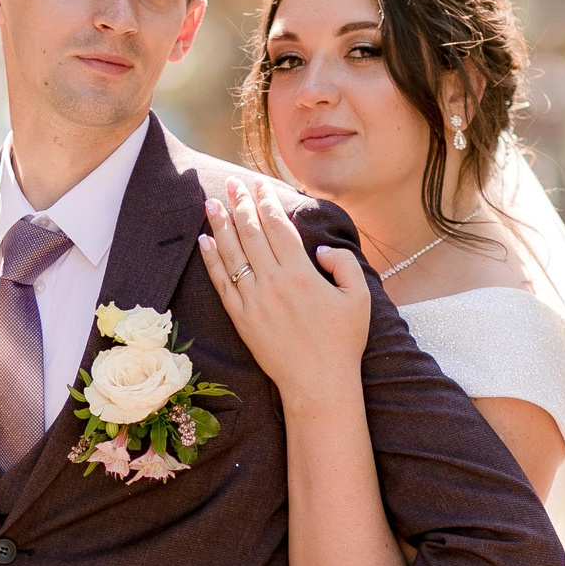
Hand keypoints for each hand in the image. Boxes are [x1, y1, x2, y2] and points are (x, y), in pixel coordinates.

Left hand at [199, 176, 369, 400]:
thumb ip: (344, 264)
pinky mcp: (241, 318)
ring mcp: (253, 301)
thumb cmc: (343, 341)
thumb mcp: (359, 298)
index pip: (277, 227)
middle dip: (240, 203)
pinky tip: (204, 241)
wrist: (318, 383)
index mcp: (301, 274)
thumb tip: (322, 249)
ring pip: (232, 254)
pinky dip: (211, 260)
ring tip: (211, 202)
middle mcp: (273, 283)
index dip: (265, 201)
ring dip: (220, 224)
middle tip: (231, 183)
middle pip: (251, 233)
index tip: (257, 184)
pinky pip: (221, 283)